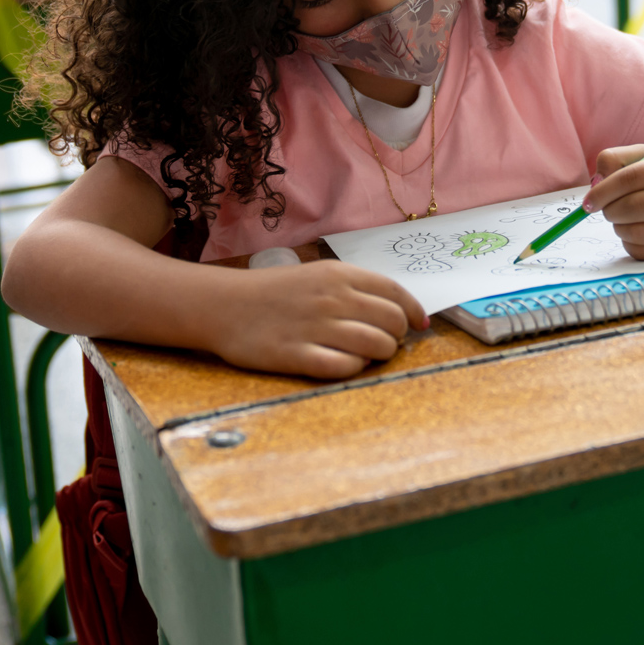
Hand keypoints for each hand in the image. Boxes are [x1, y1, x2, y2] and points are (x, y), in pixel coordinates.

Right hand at [205, 260, 426, 378]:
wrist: (224, 305)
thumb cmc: (276, 292)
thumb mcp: (318, 276)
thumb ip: (355, 289)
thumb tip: (398, 311)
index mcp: (340, 275)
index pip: (396, 293)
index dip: (414, 312)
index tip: (418, 326)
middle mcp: (333, 298)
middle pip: (392, 323)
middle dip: (396, 337)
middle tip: (384, 344)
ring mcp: (316, 327)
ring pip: (376, 346)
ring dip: (379, 356)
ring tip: (366, 357)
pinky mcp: (297, 355)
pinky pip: (345, 367)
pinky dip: (353, 369)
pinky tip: (344, 364)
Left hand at [584, 145, 643, 260]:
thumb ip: (619, 158)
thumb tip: (596, 182)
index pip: (633, 178)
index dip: (604, 190)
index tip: (588, 200)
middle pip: (634, 207)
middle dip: (609, 209)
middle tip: (605, 208)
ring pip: (636, 233)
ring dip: (618, 226)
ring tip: (622, 216)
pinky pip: (642, 252)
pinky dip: (629, 241)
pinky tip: (636, 228)